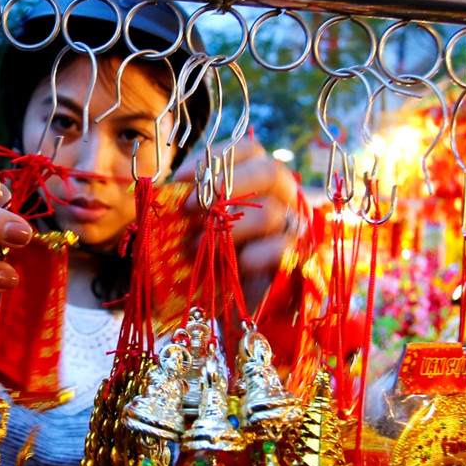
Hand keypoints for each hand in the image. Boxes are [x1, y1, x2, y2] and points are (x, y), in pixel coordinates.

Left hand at [174, 137, 301, 310]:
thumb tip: (167, 189)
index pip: (249, 151)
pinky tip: (239, 262)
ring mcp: (295, 230)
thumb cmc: (215, 264)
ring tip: (197, 248)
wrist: (235, 314)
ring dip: (228, 228)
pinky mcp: (298, 263)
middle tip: (190, 207)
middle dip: (226, 185)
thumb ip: (191, 207)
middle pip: (270, 172)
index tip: (179, 177)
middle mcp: (284, 200)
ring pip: (271, 213)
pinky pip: (283, 249)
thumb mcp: (199, 231)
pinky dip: (256, 253)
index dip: (215, 157)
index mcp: (261, 184)